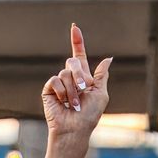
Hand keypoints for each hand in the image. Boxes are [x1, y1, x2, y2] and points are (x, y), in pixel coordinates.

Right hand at [41, 24, 112, 157]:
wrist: (75, 129)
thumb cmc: (89, 115)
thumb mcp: (101, 94)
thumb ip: (102, 75)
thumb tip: (108, 58)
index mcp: (84, 78)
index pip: (79, 55)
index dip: (77, 42)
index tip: (75, 27)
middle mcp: (71, 79)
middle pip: (73, 61)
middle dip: (80, 75)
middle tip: (83, 89)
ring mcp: (59, 84)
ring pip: (65, 72)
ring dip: (73, 89)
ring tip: (73, 104)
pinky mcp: (49, 90)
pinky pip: (55, 79)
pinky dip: (62, 91)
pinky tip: (63, 102)